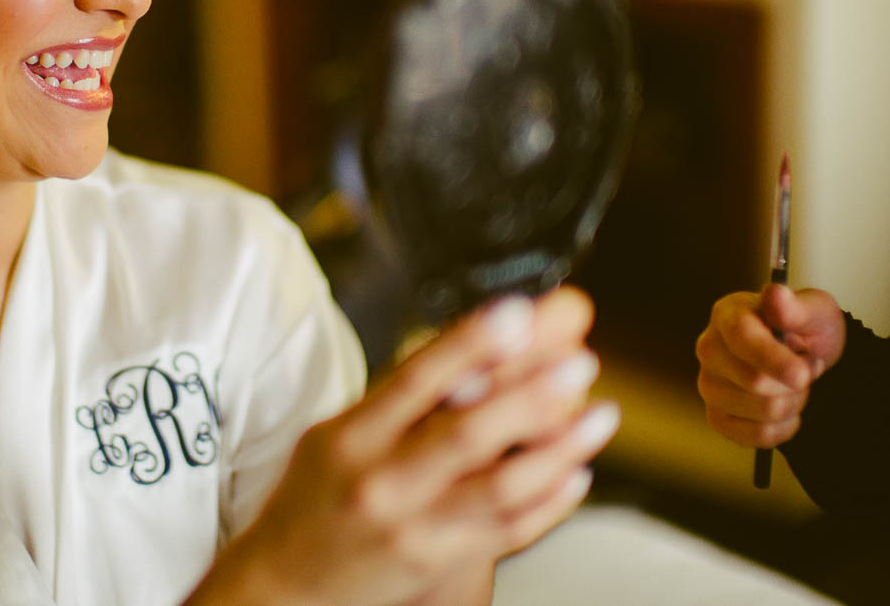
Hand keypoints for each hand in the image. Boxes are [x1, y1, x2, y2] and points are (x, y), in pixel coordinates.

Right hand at [190, 287, 618, 605]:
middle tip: (579, 362)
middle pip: (466, 434)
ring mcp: (414, 528)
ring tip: (602, 414)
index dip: (469, 343)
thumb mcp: (339, 433)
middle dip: (531, 395)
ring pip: (500, 488)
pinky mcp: (440, 563)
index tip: (516, 312)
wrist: (288, 586)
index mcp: (351, 436)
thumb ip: (402, 398)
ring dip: (558, 448)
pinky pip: (508, 532)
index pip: (415, 378)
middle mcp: (381, 482)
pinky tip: (577, 471)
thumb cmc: (316, 497)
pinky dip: (550, 502)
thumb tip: (477, 352)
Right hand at [695, 284, 845, 448]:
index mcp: (727, 315)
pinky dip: (784, 428)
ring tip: (794, 386)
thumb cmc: (805, 330)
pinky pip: (756, 436)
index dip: (773, 359)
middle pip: (754, 382)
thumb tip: (775, 294)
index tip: (803, 373)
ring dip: (793, 404)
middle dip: (795, 383)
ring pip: (762, 411)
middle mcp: (709, 349)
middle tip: (806, 368)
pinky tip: (786, 409)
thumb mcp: (814, 311)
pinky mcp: (717, 416)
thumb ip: (795, 307)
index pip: (740, 337)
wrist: (806, 360)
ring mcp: (709, 384)